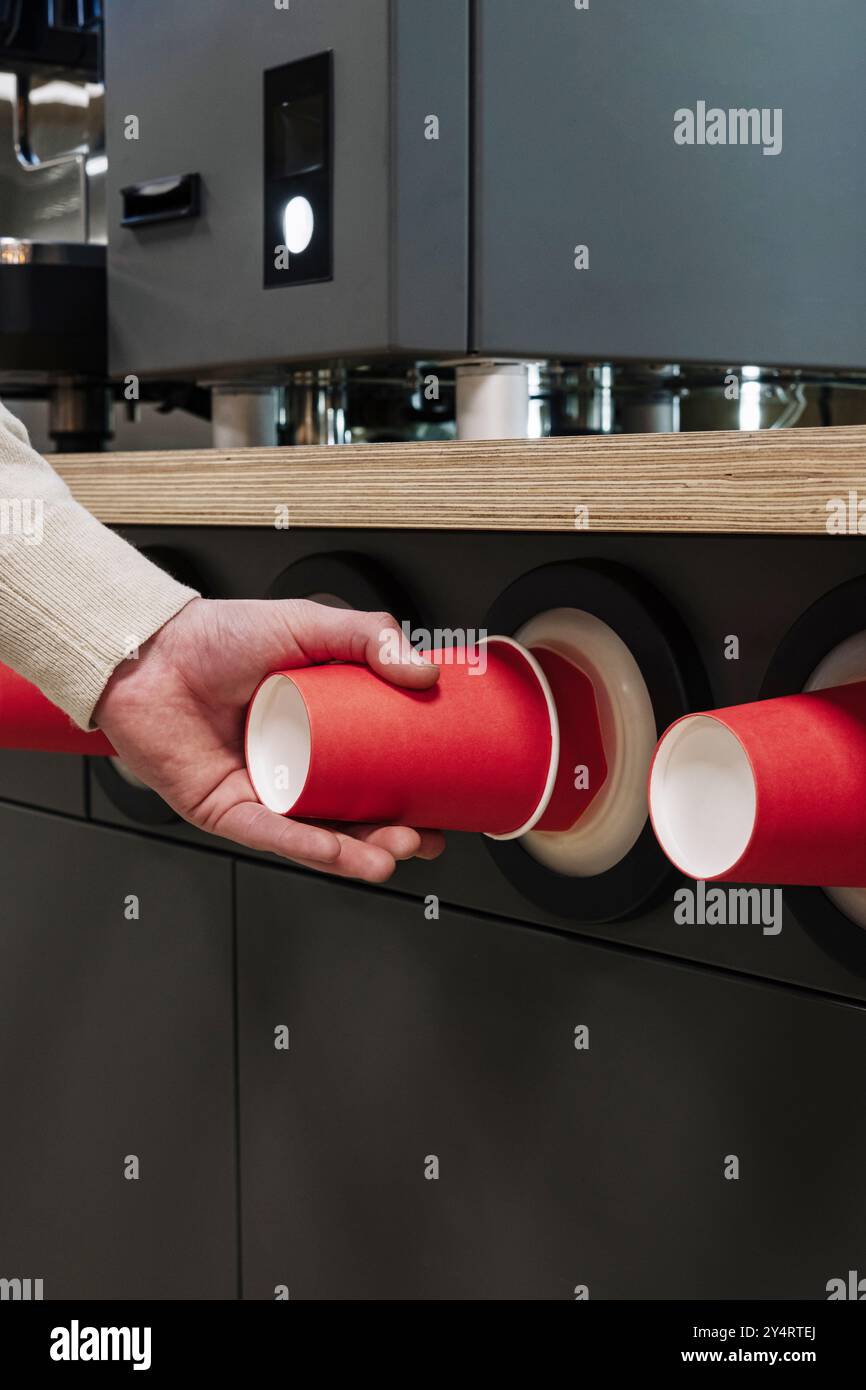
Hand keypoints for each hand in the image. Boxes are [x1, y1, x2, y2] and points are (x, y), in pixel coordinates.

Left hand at [94, 597, 445, 882]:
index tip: (448, 799)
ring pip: (317, 833)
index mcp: (317, 727)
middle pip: (353, 811)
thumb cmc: (216, 636)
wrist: (148, 649)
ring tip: (394, 853)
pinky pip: (272, 835)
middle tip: (426, 836)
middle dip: (394, 833)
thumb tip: (423, 671)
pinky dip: (309, 847)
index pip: (375, 767)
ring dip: (359, 851)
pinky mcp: (225, 810)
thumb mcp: (308, 625)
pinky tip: (342, 855)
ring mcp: (260, 791)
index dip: (412, 788)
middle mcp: (292, 764)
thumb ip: (369, 638)